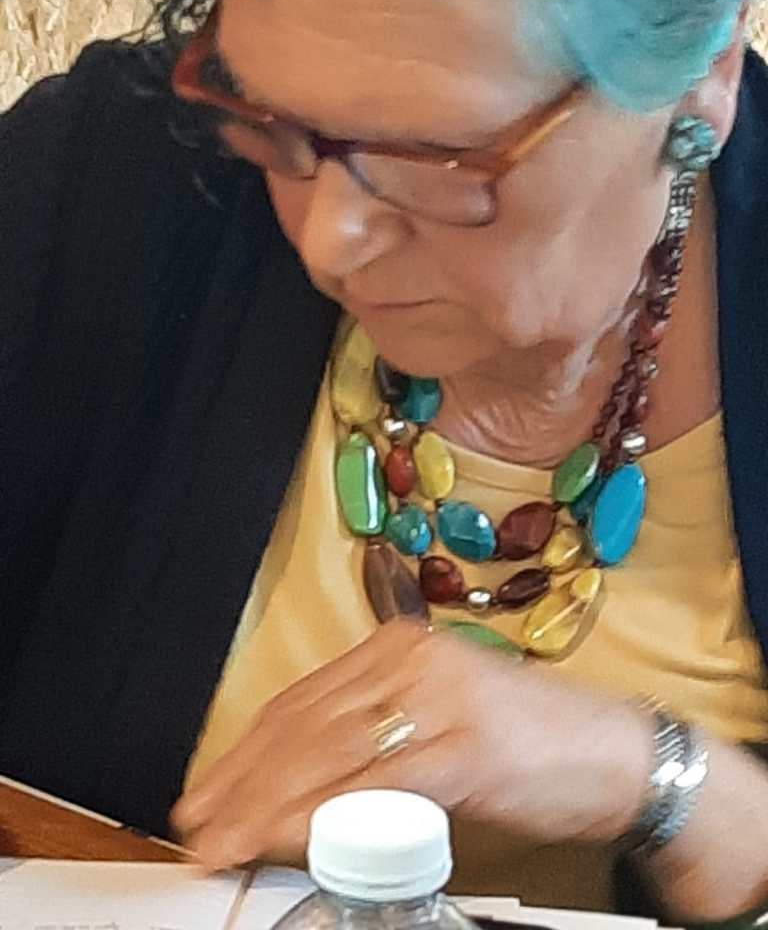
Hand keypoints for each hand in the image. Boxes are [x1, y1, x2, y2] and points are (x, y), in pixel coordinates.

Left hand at [173, 620, 651, 870]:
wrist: (614, 752)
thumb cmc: (523, 742)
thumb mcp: (435, 720)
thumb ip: (372, 737)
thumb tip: (297, 779)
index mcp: (398, 648)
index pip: (301, 701)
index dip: (245, 751)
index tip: (207, 792)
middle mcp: (411, 662)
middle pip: (303, 726)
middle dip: (242, 782)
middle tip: (198, 826)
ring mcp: (438, 700)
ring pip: (328, 755)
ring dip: (266, 806)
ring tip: (225, 843)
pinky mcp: (465, 748)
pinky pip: (376, 787)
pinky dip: (324, 817)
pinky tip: (287, 839)